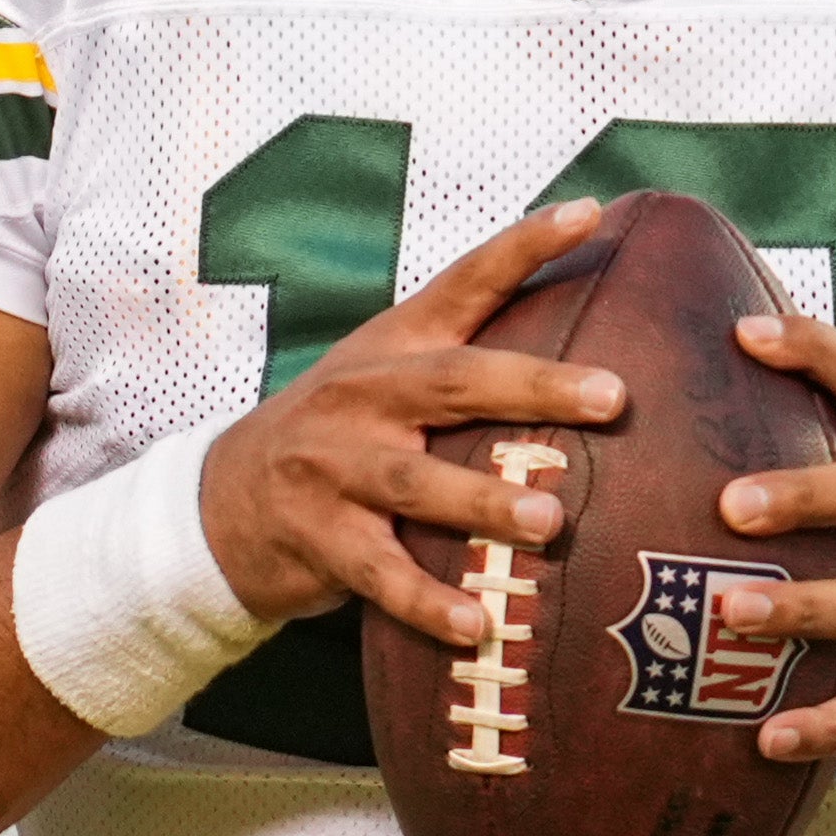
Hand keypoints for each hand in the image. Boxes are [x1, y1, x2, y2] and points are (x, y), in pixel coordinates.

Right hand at [199, 199, 625, 644]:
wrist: (221, 502)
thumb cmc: (339, 436)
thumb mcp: (387, 376)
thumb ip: (468, 358)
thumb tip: (595, 345)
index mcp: (393, 346)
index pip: (464, 282)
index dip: (524, 245)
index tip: (587, 212)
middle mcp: (364, 396)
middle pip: (454, 383)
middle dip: (536, 387)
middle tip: (614, 397)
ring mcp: (334, 468)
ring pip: (416, 482)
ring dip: (485, 501)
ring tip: (550, 521)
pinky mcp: (318, 539)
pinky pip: (380, 574)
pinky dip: (428, 601)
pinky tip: (475, 622)